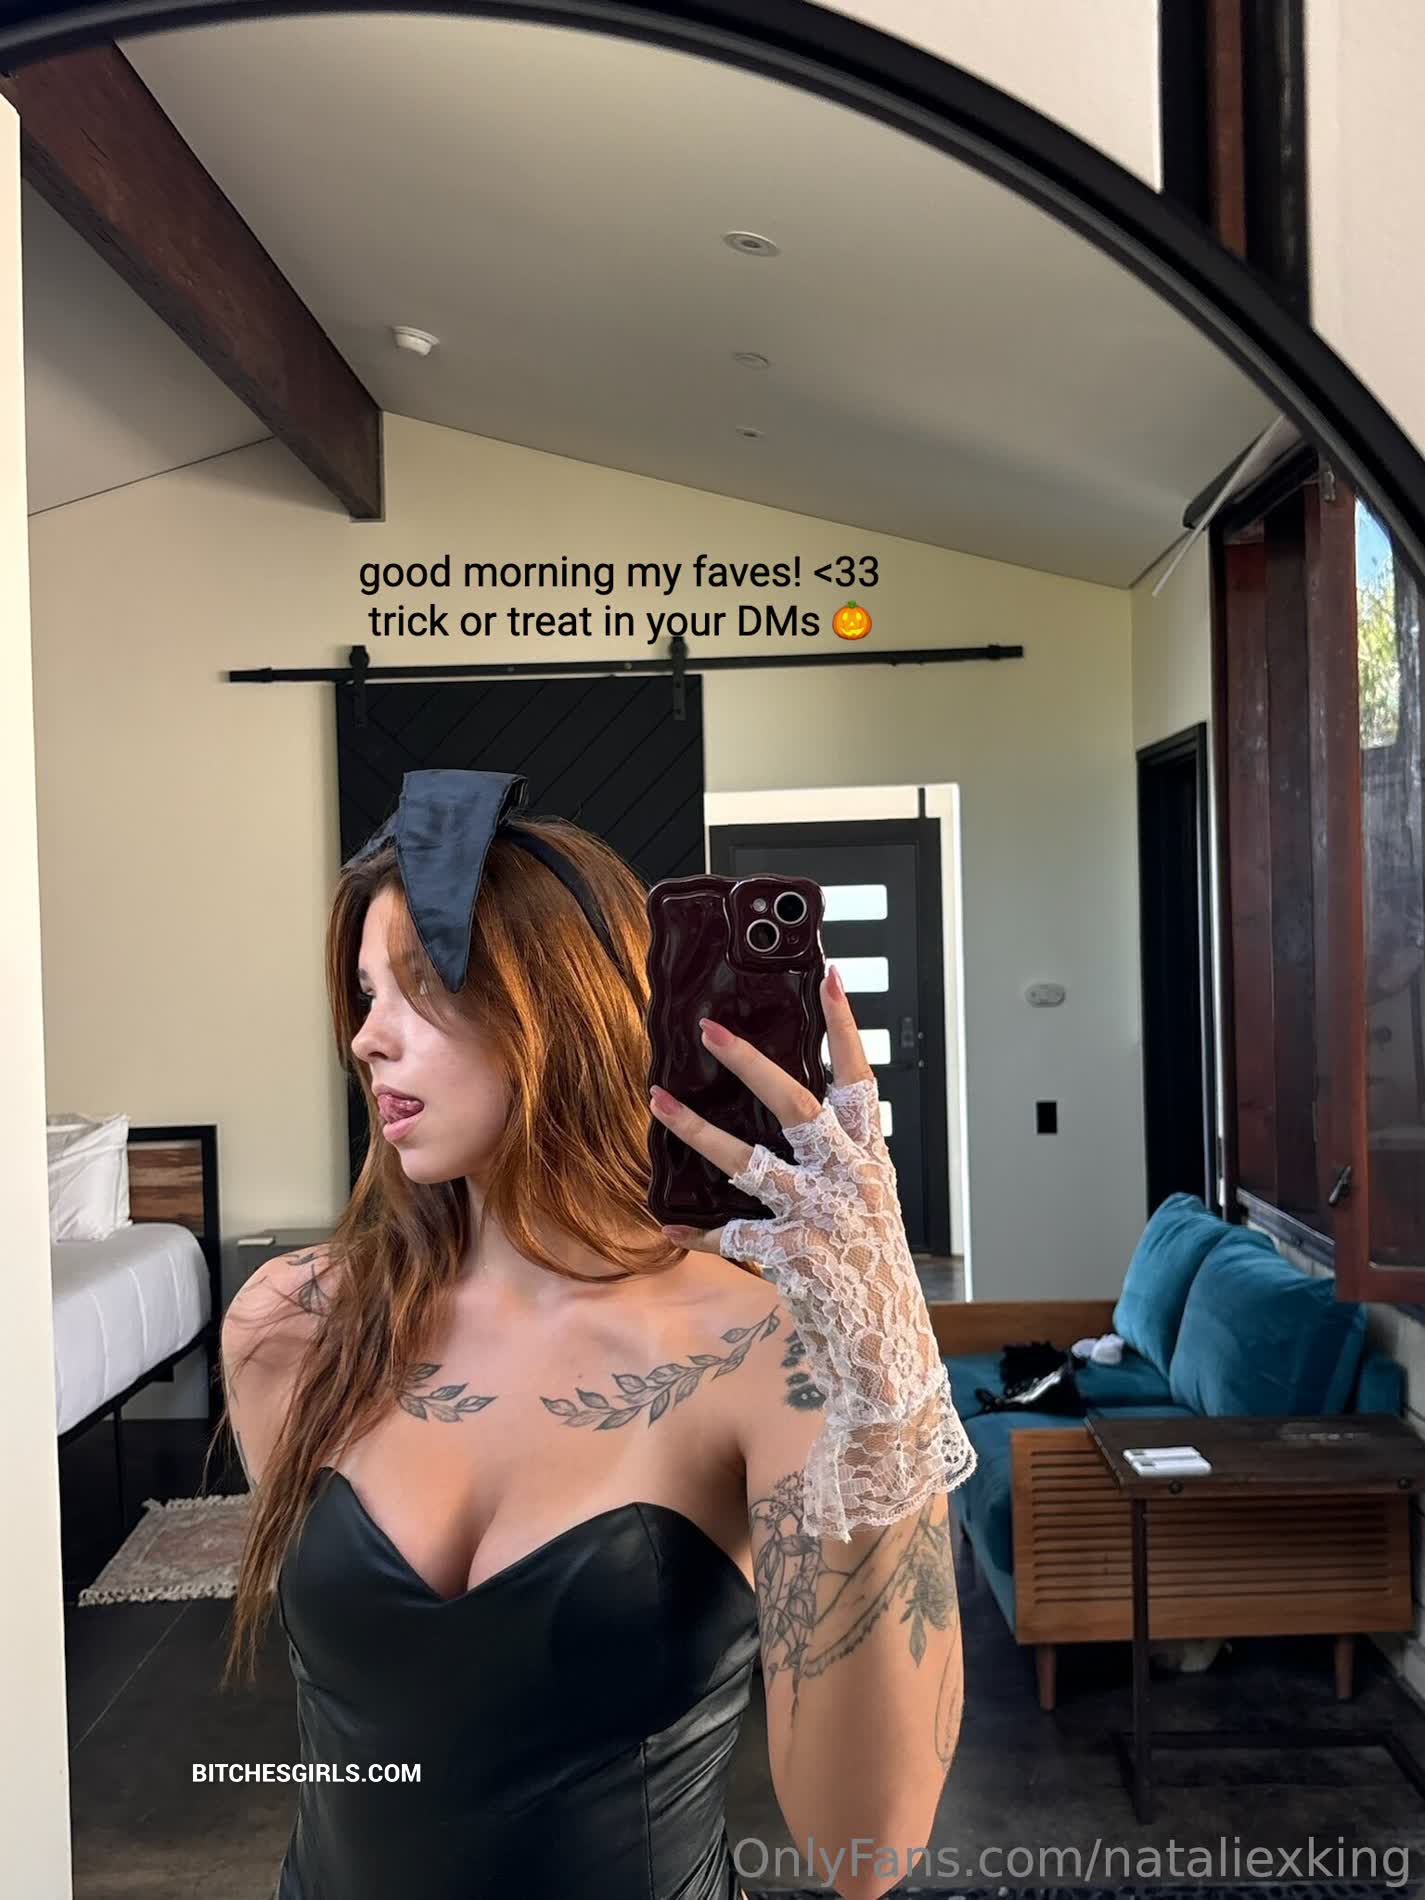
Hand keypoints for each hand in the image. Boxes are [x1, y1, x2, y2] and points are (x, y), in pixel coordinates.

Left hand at [648, 966, 971, 1536]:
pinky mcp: (798, 1258)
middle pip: (797, 1105)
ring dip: (698, 1130)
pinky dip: (702, 1231)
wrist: (886, 1356)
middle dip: (751, 1061)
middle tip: (708, 1027)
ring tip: (657, 1100)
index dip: (845, 1027)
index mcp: (872, 1162)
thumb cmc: (870, 1279)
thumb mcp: (866, 1212)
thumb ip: (834, 1169)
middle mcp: (853, 1182)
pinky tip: (672, 1227)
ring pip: (751, 1161)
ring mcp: (825, 1219)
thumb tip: (788, 1125)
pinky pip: (735, 1233)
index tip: (826, 975)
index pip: (861, 1080)